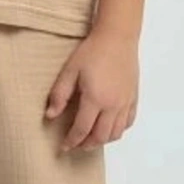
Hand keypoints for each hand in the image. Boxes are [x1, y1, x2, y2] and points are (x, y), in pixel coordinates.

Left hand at [44, 26, 138, 151]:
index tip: (64, 146)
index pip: (82, 129)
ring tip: (91, 139)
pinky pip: (128, 122)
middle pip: (100, 136)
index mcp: (95, 99)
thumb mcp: (70, 70)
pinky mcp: (133, 97)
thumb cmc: (92, 51)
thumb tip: (51, 115)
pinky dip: (118, 130)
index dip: (72, 141)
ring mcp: (125, 103)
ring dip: (102, 140)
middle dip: (86, 144)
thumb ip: (60, 95)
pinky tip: (109, 127)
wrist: (117, 37)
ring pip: (116, 133)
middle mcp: (112, 105)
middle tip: (76, 145)